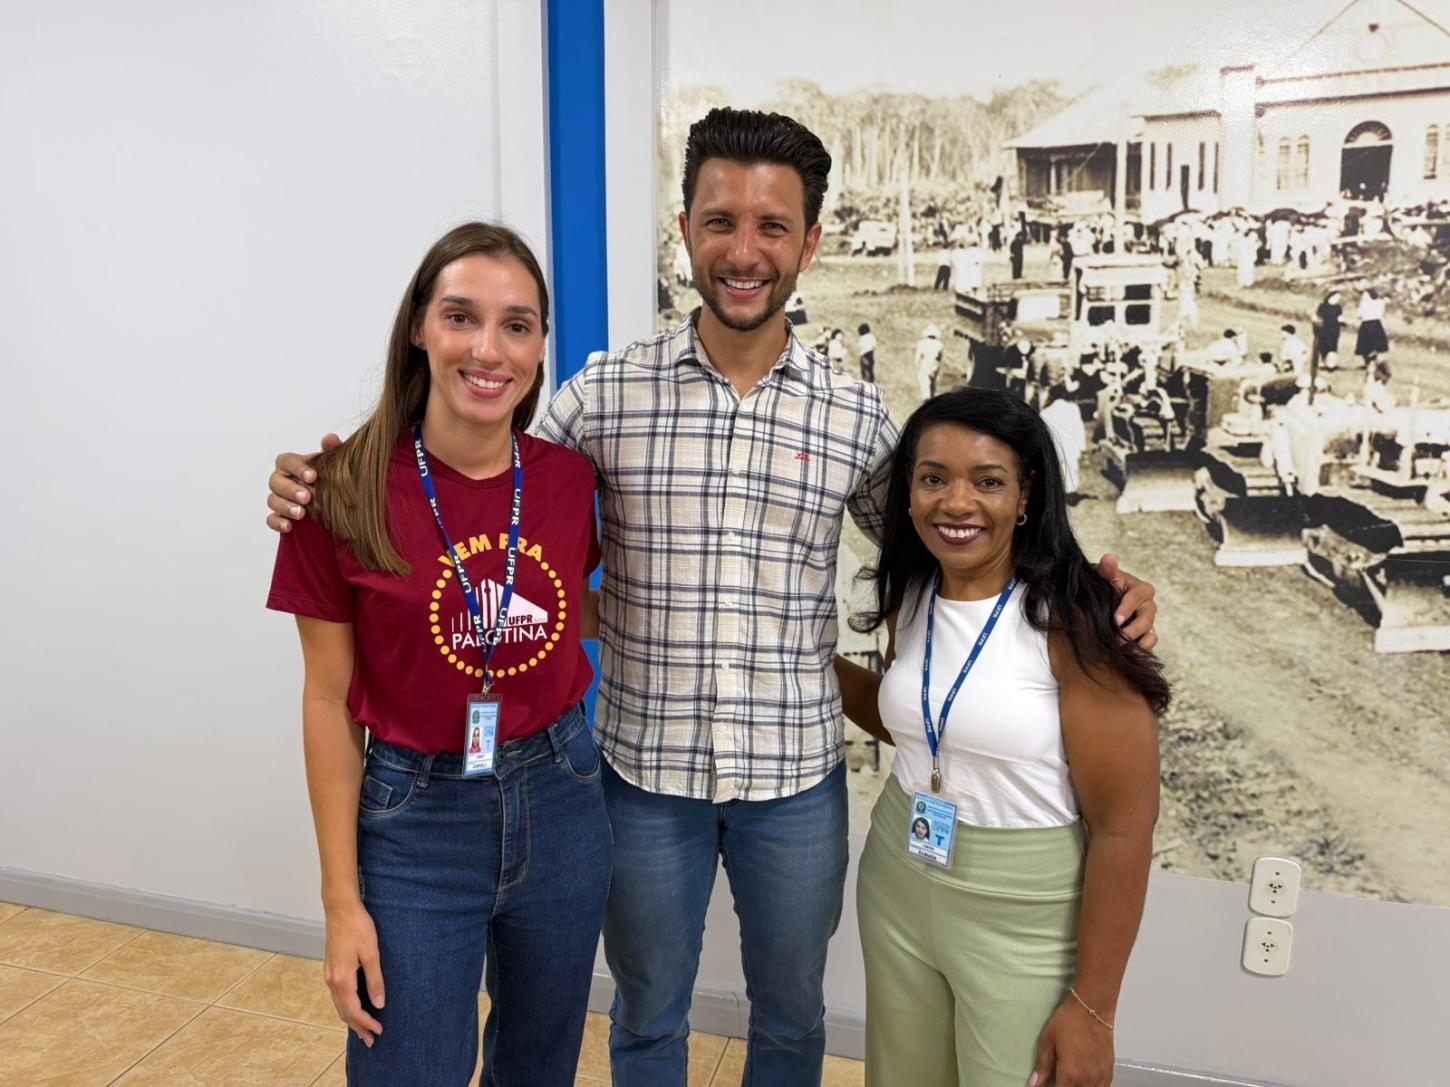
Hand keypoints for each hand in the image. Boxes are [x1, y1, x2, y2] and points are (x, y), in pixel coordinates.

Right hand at [266, 433, 340, 533]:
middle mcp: (282, 480)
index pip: (286, 461)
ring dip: (285, 507)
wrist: (332, 502)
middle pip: (275, 481)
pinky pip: (271, 519)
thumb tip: (330, 438)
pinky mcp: (279, 516)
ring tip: (301, 513)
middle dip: (290, 490)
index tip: (313, 476)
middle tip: (307, 497)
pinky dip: (278, 522)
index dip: (297, 468)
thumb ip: (332, 450)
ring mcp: (279, 498)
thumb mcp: (333, 464)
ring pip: (272, 500)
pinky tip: (289, 526)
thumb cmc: (327, 478)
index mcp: (292, 465)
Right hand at [322, 899, 384, 1045]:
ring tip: (364, 1029)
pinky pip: (338, 995)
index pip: (353, 1011)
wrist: (340, 908)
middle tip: (372, 1040)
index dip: (366, 1023)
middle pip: (344, 1012)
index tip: (379, 1032)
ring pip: (339, 1005)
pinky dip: (346, 1007)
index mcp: (342, 979)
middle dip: (358, 1027)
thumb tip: (378, 1004)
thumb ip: (375, 980)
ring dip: (352, 1018)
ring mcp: (329, 974)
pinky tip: (355, 1007)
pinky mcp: (331, 968)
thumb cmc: (358, 927)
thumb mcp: (371, 953)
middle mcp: (332, 980)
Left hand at [1030, 996, 1113, 1086]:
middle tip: (1060, 1079)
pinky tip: (1086, 1080)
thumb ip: (1042, 1066)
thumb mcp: (1049, 1040)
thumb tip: (1033, 1084)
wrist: (1093, 1008)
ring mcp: (1100, 1076)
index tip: (1049, 1085)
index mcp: (1070, 1073)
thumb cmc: (1069, 1021)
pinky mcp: (1109, 1071)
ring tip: (1072, 1079)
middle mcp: (1087, 1079)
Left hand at [1096, 554, 1157, 650]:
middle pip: (1147, 617)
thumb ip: (1108, 570)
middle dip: (1132, 629)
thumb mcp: (1104, 577)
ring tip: (1123, 649)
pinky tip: (1132, 656)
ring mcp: (1148, 621)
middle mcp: (1148, 605)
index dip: (1127, 608)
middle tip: (1117, 638)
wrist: (1101, 601)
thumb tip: (1109, 558)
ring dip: (1138, 642)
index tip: (1116, 620)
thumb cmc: (1104, 587)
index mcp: (1140, 589)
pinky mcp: (1146, 635)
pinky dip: (1143, 650)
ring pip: (1150, 632)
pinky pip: (1150, 643)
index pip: (1137, 597)